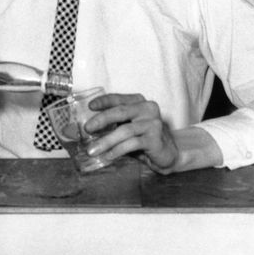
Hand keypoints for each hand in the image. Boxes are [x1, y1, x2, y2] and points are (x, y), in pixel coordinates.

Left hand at [83, 93, 222, 173]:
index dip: (103, 101)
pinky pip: (132, 144)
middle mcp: (147, 109)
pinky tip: (108, 156)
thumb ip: (112, 125)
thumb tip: (86, 130)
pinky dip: (118, 150)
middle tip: (87, 129)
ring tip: (93, 150)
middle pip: (120, 111)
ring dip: (106, 141)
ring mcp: (153, 123)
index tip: (90, 106)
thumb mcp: (127, 127)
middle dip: (101, 120)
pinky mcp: (155, 139)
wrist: (167, 154)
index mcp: (139, 102)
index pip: (118, 98)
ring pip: (125, 130)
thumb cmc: (143, 139)